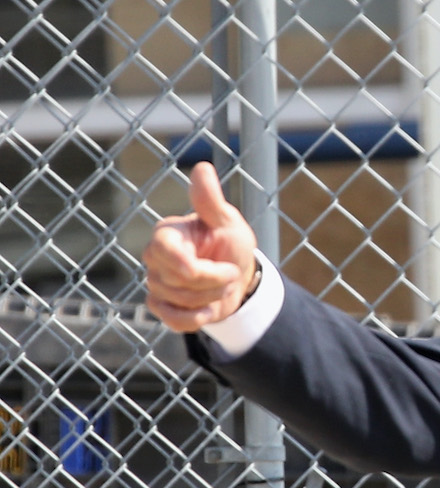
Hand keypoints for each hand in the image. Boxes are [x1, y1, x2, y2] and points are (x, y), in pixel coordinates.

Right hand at [143, 162, 258, 331]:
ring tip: (221, 286)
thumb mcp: (227, 222)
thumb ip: (210, 201)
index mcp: (167, 235)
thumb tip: (202, 167)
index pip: (169, 255)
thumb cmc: (230, 244)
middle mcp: (154, 258)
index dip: (199, 270)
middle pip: (179, 281)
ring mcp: (154, 282)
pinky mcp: (160, 305)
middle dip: (215, 283)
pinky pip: (173, 320)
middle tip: (230, 273)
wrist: (238, 276)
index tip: (227, 269)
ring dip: (211, 298)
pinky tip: (208, 308)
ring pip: (179, 301)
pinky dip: (196, 318)